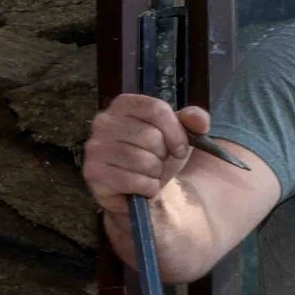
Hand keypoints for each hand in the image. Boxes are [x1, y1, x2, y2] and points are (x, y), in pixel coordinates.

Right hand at [84, 93, 205, 216]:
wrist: (138, 189)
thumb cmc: (155, 155)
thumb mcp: (176, 134)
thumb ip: (191, 121)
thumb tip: (200, 121)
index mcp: (123, 105)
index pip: (156, 109)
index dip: (176, 131)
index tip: (181, 147)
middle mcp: (103, 122)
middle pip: (151, 136)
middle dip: (163, 155)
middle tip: (157, 161)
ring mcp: (95, 148)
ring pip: (143, 160)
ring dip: (155, 173)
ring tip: (148, 173)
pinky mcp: (94, 173)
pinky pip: (134, 181)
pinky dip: (147, 188)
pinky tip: (141, 187)